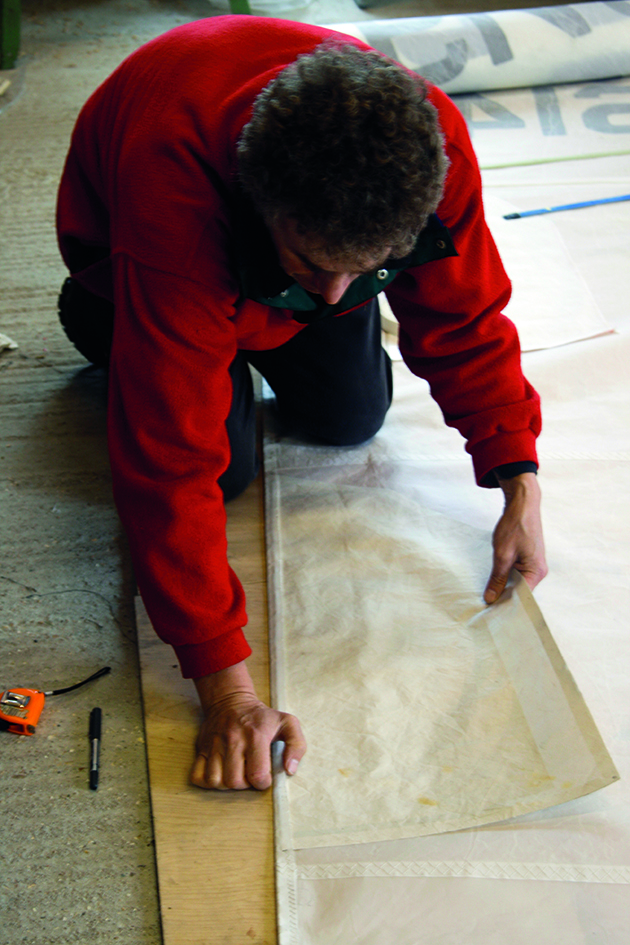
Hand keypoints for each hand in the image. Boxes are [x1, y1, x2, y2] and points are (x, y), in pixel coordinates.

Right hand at [190, 661, 306, 790]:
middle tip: (249, 774)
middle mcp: (233, 740)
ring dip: (226, 784)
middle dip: (245, 785)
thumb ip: (296, 746)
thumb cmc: (262, 717)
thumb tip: (289, 770)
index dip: (263, 782)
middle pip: (234, 781)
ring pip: (215, 781)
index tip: (265, 776)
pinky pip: (197, 776)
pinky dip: (207, 781)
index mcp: (256, 735)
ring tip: (235, 774)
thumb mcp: (287, 723)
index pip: (257, 774)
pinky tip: (220, 774)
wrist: (231, 701)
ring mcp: (214, 744)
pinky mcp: (202, 749)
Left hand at [484, 472, 547, 603]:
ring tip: (488, 597)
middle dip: (504, 598)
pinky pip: (516, 574)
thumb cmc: (515, 526)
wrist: (522, 504)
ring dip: (503, 587)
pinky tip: (494, 582)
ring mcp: (533, 565)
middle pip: (520, 592)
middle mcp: (538, 571)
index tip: (491, 615)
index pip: (522, 597)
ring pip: (517, 583)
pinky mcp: (527, 559)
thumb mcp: (502, 555)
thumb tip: (491, 598)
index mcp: (536, 572)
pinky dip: (505, 578)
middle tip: (486, 607)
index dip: (506, 605)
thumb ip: (497, 578)